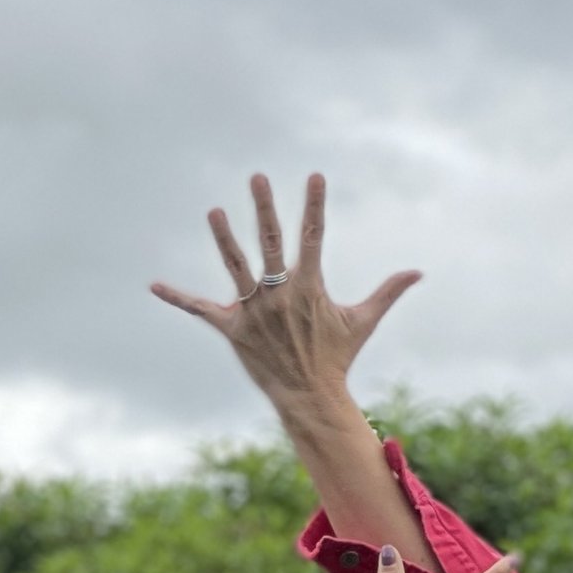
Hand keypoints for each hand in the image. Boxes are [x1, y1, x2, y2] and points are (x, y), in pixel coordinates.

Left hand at [153, 171, 419, 432]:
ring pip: (236, 266)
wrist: (309, 397)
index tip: (315, 175)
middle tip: (257, 176)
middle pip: (271, 242)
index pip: (314, 236)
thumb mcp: (362, 321)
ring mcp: (254, 311)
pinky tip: (153, 285)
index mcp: (310, 286)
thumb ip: (388, 292)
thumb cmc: (336, 357)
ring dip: (224, 238)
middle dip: (265, 207)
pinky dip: (176, 298)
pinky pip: (201, 310)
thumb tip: (419, 273)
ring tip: (215, 211)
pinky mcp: (232, 329)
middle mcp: (280, 294)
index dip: (315, 205)